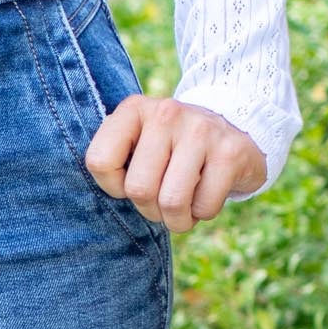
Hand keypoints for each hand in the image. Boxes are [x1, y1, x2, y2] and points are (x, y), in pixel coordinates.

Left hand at [85, 98, 265, 235]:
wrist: (233, 130)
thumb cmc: (171, 151)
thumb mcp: (137, 144)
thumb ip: (112, 161)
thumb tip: (94, 198)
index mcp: (134, 110)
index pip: (99, 162)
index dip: (113, 186)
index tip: (129, 180)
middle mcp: (166, 113)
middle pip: (139, 189)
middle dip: (150, 209)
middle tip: (162, 198)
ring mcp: (200, 129)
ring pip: (172, 203)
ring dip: (177, 219)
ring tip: (184, 203)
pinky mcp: (230, 151)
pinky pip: (204, 208)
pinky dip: (203, 213)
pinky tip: (208, 192)